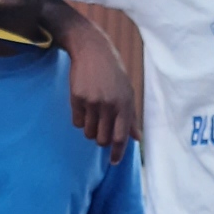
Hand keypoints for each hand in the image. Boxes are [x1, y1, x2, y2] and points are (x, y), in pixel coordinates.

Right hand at [60, 12, 139, 163]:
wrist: (92, 51)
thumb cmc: (113, 73)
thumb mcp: (127, 92)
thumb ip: (131, 117)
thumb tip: (137, 138)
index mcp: (124, 104)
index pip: (120, 136)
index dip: (117, 152)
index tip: (113, 162)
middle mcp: (109, 105)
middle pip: (102, 139)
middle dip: (101, 140)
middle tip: (101, 130)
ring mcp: (92, 102)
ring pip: (89, 133)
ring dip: (91, 131)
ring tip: (94, 116)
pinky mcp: (77, 98)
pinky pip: (77, 122)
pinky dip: (81, 120)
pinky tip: (84, 107)